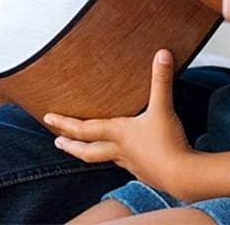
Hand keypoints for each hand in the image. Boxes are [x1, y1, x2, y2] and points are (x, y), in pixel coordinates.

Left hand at [45, 50, 192, 193]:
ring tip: (82, 149)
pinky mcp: (143, 171)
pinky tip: (123, 157)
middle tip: (56, 141)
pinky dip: (115, 160)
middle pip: (87, 150)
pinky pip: (123, 164)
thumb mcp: (163, 107)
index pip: (85, 128)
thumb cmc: (168, 143)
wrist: (182, 176)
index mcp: (119, 133)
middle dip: (70, 145)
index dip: (65, 123)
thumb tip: (162, 53)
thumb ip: (161, 80)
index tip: (48, 118)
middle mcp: (119, 149)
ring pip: (103, 158)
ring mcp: (130, 163)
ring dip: (88, 153)